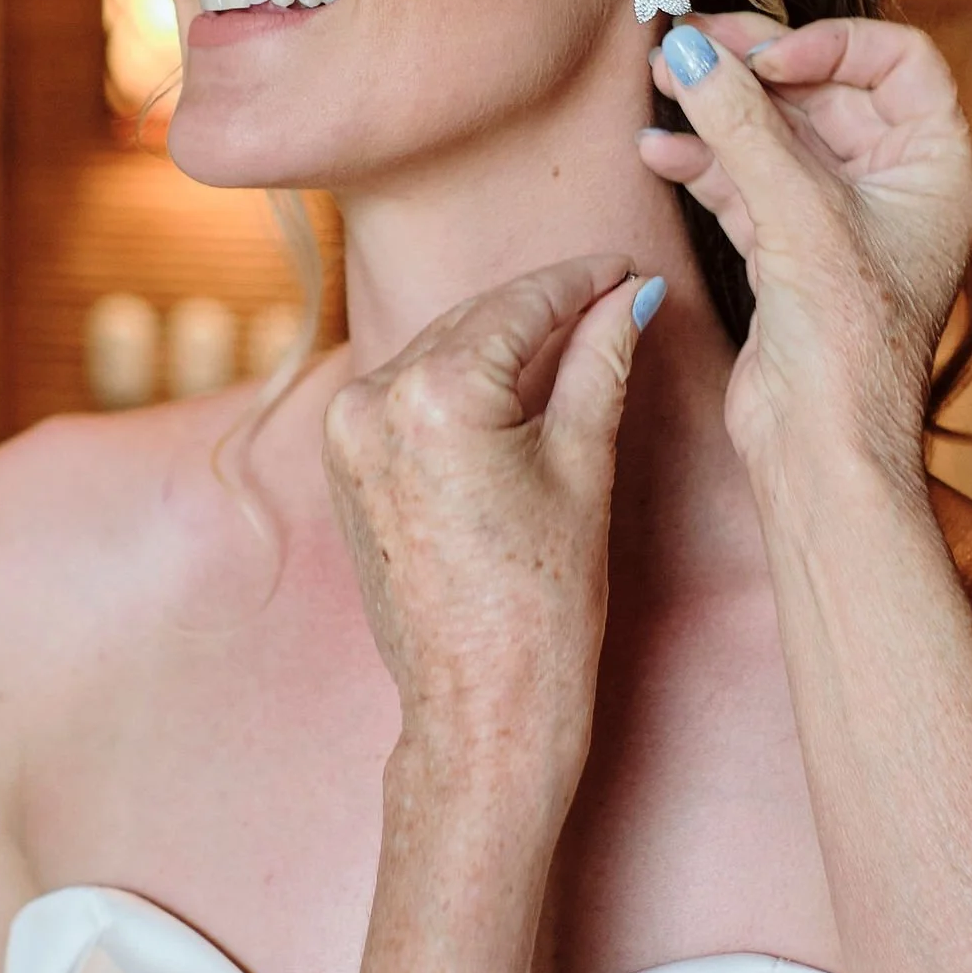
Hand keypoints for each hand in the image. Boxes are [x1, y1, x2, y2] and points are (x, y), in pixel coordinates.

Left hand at [322, 254, 655, 807]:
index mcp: (433, 394)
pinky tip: (508, 382)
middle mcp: (371, 401)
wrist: (481, 704)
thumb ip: (600, 363)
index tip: (624, 268)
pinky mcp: (343, 465)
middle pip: (474, 320)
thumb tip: (628, 298)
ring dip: (498, 340)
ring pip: (438, 353)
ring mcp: (346, 434)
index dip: (580, 281)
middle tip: (610, 293)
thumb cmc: (542, 601)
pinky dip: (458, 382)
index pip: (520, 305)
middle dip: (541, 306)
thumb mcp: (581, 467)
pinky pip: (408, 394)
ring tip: (570, 332)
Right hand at [642, 15, 971, 493]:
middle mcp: (895, 186)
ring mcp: (839, 218)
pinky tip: (659, 148)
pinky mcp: (789, 251)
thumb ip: (742, 126)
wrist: (822, 450)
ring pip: (777, 134)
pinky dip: (704, 161)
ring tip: (664, 80)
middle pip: (825, 90)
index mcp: (937, 167)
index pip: (897, 61)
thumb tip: (693, 53)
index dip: (832, 44)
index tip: (767, 57)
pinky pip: (745, 181)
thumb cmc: (849, 347)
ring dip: (720, 107)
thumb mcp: (799, 216)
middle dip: (753, 67)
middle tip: (689, 43)